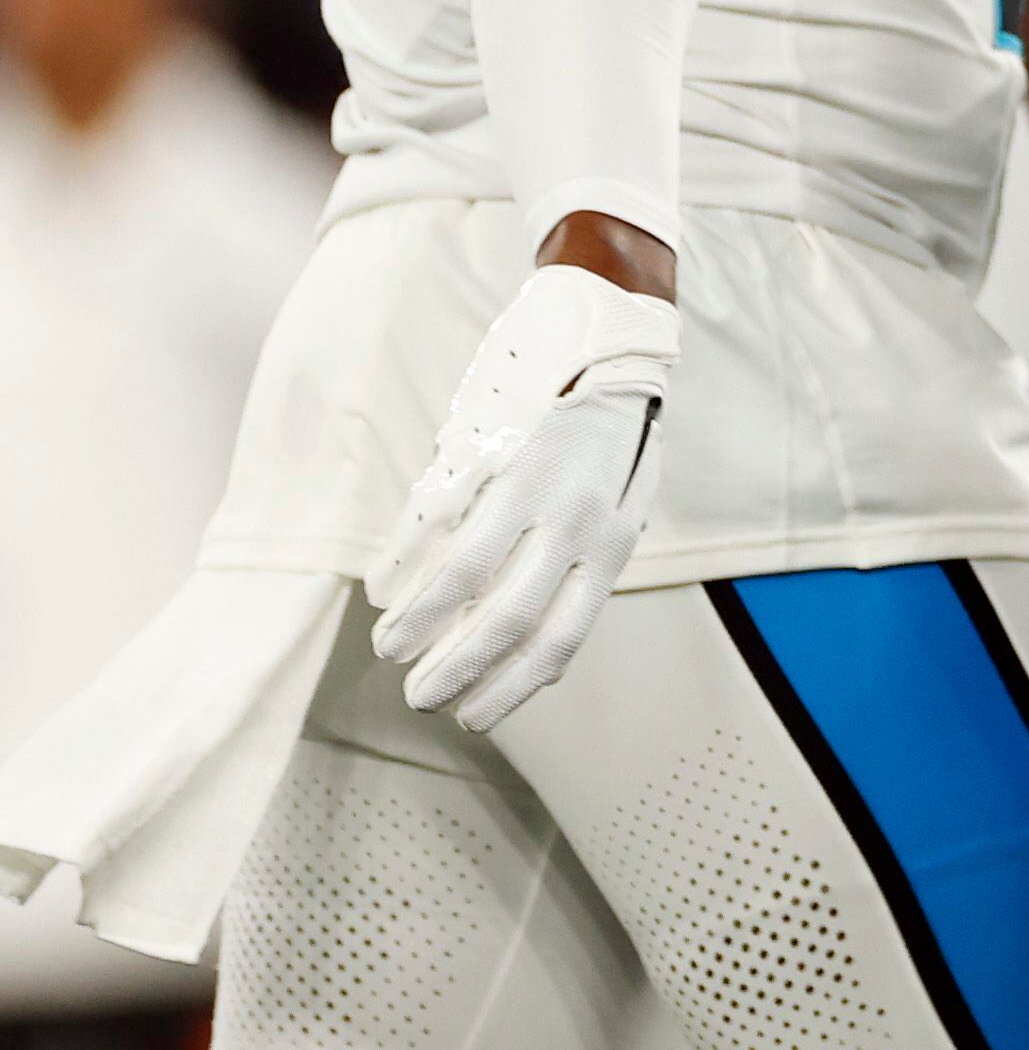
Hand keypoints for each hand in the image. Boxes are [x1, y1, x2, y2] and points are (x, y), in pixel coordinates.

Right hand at [372, 262, 676, 731]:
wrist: (611, 332)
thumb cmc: (616, 432)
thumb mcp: (626, 505)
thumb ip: (591, 572)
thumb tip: (548, 660)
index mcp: (613, 543)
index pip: (560, 638)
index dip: (511, 688)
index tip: (472, 717)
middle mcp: (578, 520)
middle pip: (509, 621)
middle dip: (457, 671)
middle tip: (417, 699)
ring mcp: (533, 484)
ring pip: (463, 576)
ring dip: (418, 624)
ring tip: (388, 648)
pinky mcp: (492, 448)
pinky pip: (435, 521)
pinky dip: (402, 561)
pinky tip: (381, 586)